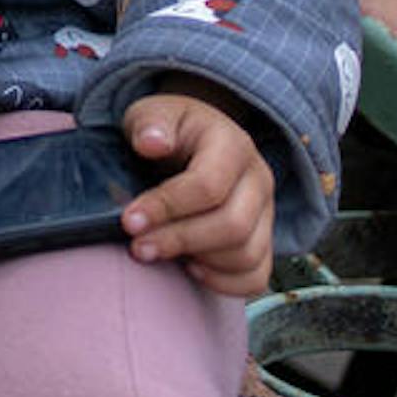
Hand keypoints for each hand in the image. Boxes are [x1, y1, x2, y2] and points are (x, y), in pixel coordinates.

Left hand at [120, 88, 274, 295]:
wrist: (192, 142)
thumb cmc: (168, 131)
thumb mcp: (152, 114)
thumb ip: (150, 123)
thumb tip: (151, 143)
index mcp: (232, 144)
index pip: (209, 185)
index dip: (167, 206)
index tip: (129, 220)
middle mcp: (259, 179)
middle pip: (234, 225)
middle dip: (180, 240)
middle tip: (138, 246)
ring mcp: (266, 213)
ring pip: (247, 254)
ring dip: (199, 261)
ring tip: (157, 252)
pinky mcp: (264, 240)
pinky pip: (257, 276)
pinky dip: (224, 282)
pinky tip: (190, 268)